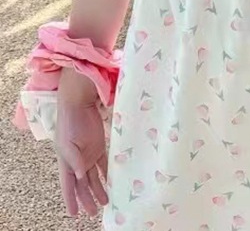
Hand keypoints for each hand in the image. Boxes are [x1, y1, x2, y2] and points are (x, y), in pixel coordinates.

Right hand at [55, 83, 108, 217]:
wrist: (80, 104)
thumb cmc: (70, 122)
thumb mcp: (68, 143)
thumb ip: (74, 159)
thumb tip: (81, 175)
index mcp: (67, 163)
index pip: (69, 185)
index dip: (71, 200)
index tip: (74, 214)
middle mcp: (78, 162)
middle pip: (82, 185)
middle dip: (87, 199)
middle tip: (94, 212)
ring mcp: (89, 155)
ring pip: (94, 177)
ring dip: (99, 189)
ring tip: (105, 202)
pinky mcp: (99, 147)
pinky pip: (104, 164)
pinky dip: (107, 173)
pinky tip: (113, 182)